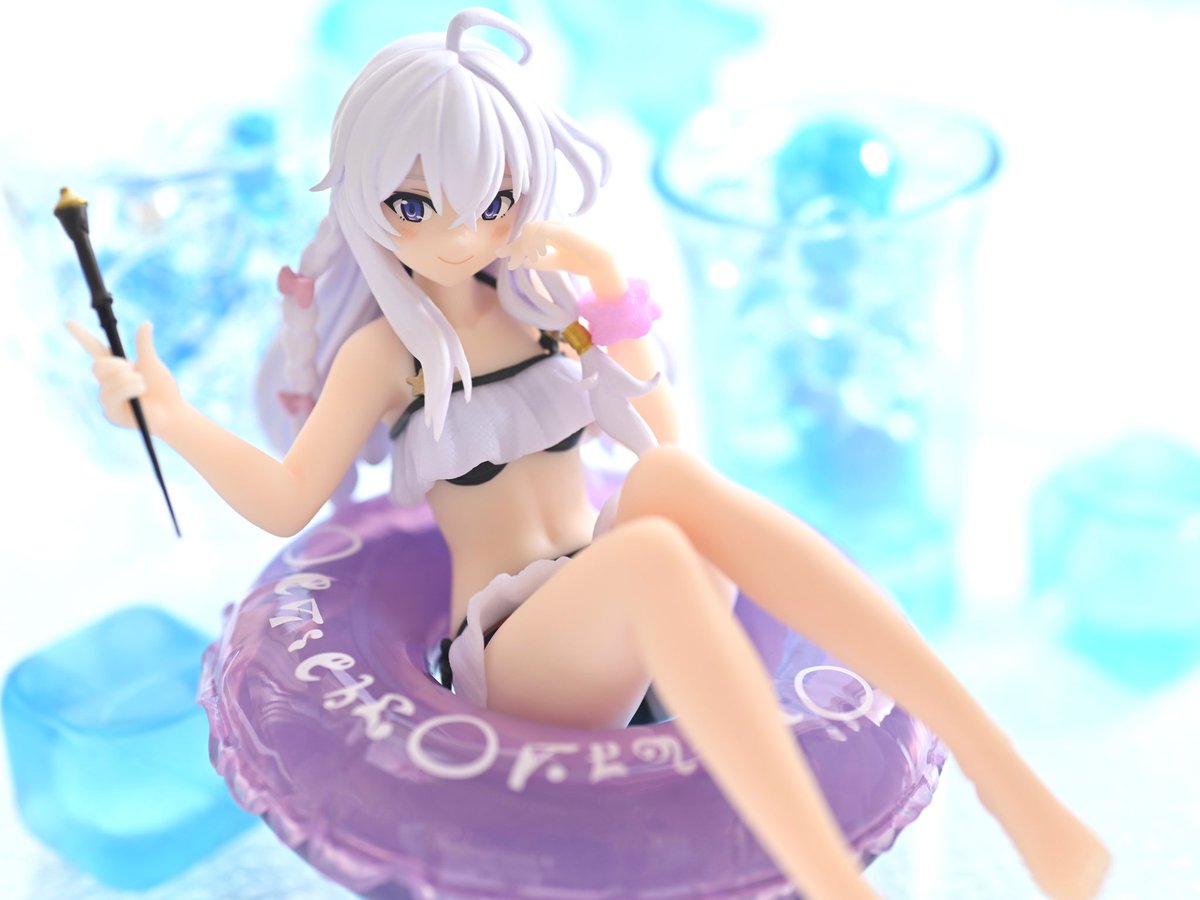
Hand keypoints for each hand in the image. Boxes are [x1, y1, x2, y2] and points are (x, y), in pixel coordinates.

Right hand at [67, 320, 183, 434]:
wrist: (172, 412)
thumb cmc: (162, 389)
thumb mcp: (152, 363)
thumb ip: (144, 345)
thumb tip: (146, 323)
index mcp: (116, 368)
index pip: (94, 349)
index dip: (82, 336)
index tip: (69, 321)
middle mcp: (108, 382)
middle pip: (98, 365)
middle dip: (117, 366)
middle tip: (134, 371)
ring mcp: (108, 398)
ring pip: (108, 380)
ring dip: (129, 379)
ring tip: (143, 385)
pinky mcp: (111, 412)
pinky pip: (113, 394)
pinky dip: (129, 389)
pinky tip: (140, 392)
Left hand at [497, 220, 612, 275]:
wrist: (602, 263)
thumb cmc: (583, 262)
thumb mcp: (557, 262)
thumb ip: (542, 261)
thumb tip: (524, 263)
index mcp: (553, 233)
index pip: (530, 235)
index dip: (517, 247)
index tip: (508, 262)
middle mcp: (555, 226)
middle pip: (528, 231)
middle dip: (516, 246)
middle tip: (509, 262)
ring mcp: (559, 226)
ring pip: (532, 230)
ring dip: (525, 247)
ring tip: (524, 262)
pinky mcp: (563, 230)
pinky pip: (541, 232)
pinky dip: (535, 244)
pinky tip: (535, 256)